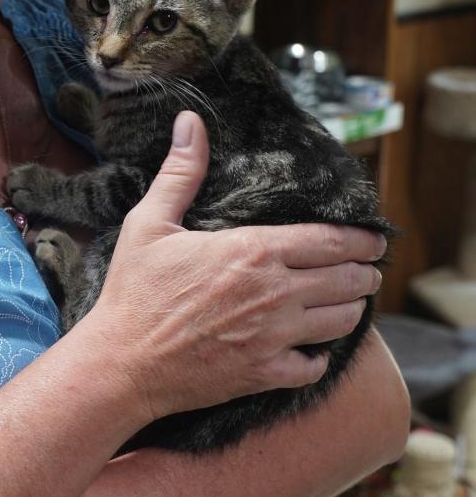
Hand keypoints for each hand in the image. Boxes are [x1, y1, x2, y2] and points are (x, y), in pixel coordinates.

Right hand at [88, 111, 384, 424]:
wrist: (121, 362)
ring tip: (353, 303)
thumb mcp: (150, 223)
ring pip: (340, 323)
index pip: (330, 241)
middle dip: (366, 273)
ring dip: (353, 310)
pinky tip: (315, 350)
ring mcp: (272, 337)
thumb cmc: (134, 291)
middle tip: (371, 270)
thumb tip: (190, 122)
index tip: (375, 239)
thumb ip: (180, 173)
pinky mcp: (264, 374)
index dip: (361, 240)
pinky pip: (313, 367)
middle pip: (346, 281)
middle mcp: (273, 293)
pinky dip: (321, 357)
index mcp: (252, 251)